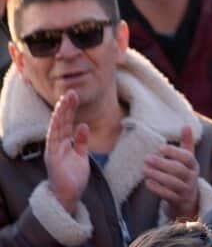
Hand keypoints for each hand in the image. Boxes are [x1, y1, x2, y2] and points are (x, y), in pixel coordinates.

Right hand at [45, 91, 89, 213]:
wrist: (69, 195)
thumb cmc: (73, 176)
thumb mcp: (81, 155)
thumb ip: (81, 141)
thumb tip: (82, 125)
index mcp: (63, 144)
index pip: (65, 123)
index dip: (69, 109)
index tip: (74, 96)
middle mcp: (56, 145)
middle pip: (60, 122)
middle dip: (65, 107)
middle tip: (70, 92)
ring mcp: (53, 151)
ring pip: (56, 128)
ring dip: (61, 114)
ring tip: (65, 100)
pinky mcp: (52, 159)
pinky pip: (53, 141)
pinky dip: (56, 130)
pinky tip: (61, 119)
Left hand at [144, 125, 199, 220]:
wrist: (189, 200)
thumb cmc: (185, 174)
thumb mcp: (188, 159)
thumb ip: (186, 143)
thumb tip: (186, 125)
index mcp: (194, 165)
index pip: (187, 157)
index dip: (174, 152)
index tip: (160, 147)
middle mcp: (192, 177)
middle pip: (178, 170)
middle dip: (162, 164)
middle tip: (146, 158)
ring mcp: (186, 190)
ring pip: (172, 183)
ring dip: (157, 176)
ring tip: (144, 169)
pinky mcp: (178, 201)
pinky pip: (167, 195)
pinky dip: (157, 189)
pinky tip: (147, 183)